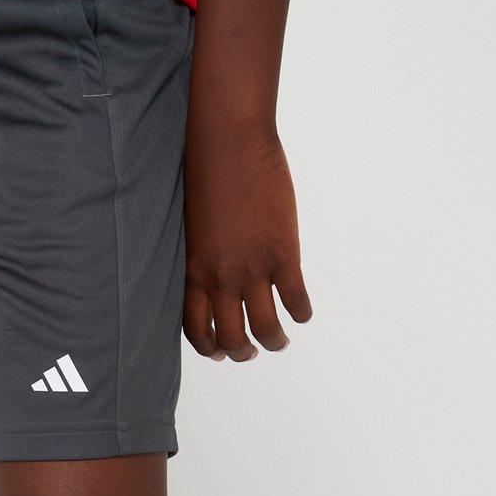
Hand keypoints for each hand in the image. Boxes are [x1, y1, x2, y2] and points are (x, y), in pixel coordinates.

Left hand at [183, 128, 311, 360]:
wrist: (228, 142)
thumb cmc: (205, 172)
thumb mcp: (192, 225)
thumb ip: (201, 254)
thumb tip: (213, 270)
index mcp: (194, 271)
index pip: (196, 328)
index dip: (209, 347)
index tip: (220, 352)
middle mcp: (220, 278)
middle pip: (231, 338)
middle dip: (243, 353)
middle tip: (253, 352)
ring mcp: (253, 269)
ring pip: (265, 328)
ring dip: (275, 342)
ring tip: (280, 341)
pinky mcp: (283, 254)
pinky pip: (296, 299)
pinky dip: (302, 313)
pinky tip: (303, 312)